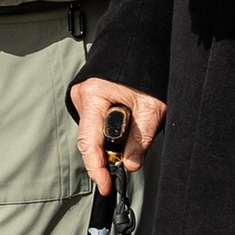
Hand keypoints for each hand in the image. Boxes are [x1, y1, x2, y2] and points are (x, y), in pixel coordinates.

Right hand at [70, 77, 167, 194]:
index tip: (105, 185)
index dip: (96, 167)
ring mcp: (82, 96)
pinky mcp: (87, 98)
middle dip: (106, 154)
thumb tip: (131, 165)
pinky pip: (94, 123)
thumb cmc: (146, 72)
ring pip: (92, 132)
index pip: (89, 141)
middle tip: (128, 158)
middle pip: (89, 138)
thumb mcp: (152, 109)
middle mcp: (82, 95)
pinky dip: (107, 132)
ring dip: (109, 141)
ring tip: (132, 128)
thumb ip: (140, 140)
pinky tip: (123, 124)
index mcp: (94, 94)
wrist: (140, 50)